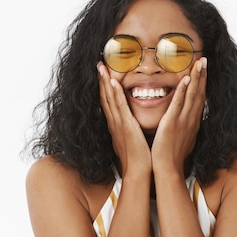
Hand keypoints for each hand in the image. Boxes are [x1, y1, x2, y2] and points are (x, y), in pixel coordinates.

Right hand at [97, 62, 151, 176]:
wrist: (138, 171)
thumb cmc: (138, 158)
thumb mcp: (131, 140)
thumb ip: (130, 130)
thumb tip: (131, 125)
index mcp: (116, 125)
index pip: (108, 103)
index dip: (104, 88)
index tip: (103, 75)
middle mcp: (114, 123)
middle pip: (105, 97)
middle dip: (101, 80)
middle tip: (98, 65)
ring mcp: (119, 124)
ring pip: (109, 99)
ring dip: (105, 82)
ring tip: (101, 67)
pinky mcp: (126, 126)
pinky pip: (119, 107)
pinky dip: (115, 94)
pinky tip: (113, 83)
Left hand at [151, 57, 206, 173]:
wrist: (167, 169)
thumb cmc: (171, 157)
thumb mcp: (181, 139)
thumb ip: (182, 128)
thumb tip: (183, 123)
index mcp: (192, 123)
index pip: (199, 99)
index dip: (202, 84)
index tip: (203, 71)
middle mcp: (191, 120)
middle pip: (199, 94)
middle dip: (203, 76)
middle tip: (205, 60)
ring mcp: (183, 121)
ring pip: (192, 95)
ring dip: (197, 78)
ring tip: (200, 63)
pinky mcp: (172, 123)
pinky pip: (179, 104)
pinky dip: (183, 91)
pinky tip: (186, 78)